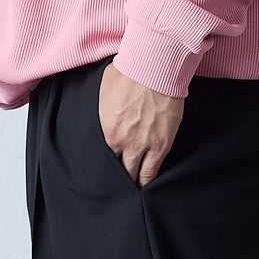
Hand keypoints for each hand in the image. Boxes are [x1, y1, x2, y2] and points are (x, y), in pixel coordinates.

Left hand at [99, 60, 184, 185]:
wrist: (155, 68)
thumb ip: (100, 109)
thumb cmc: (129, 73)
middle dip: (114, 180)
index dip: (101, 167)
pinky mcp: (160, 145)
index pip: (99, 158)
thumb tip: (98, 111)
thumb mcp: (103, 90)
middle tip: (113, 187)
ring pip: (134, 175)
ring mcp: (141, 146)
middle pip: (115, 171)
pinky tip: (145, 186)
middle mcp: (120, 143)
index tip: (103, 172)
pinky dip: (148, 181)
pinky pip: (152, 171)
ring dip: (131, 183)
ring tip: (130, 190)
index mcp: (104, 131)